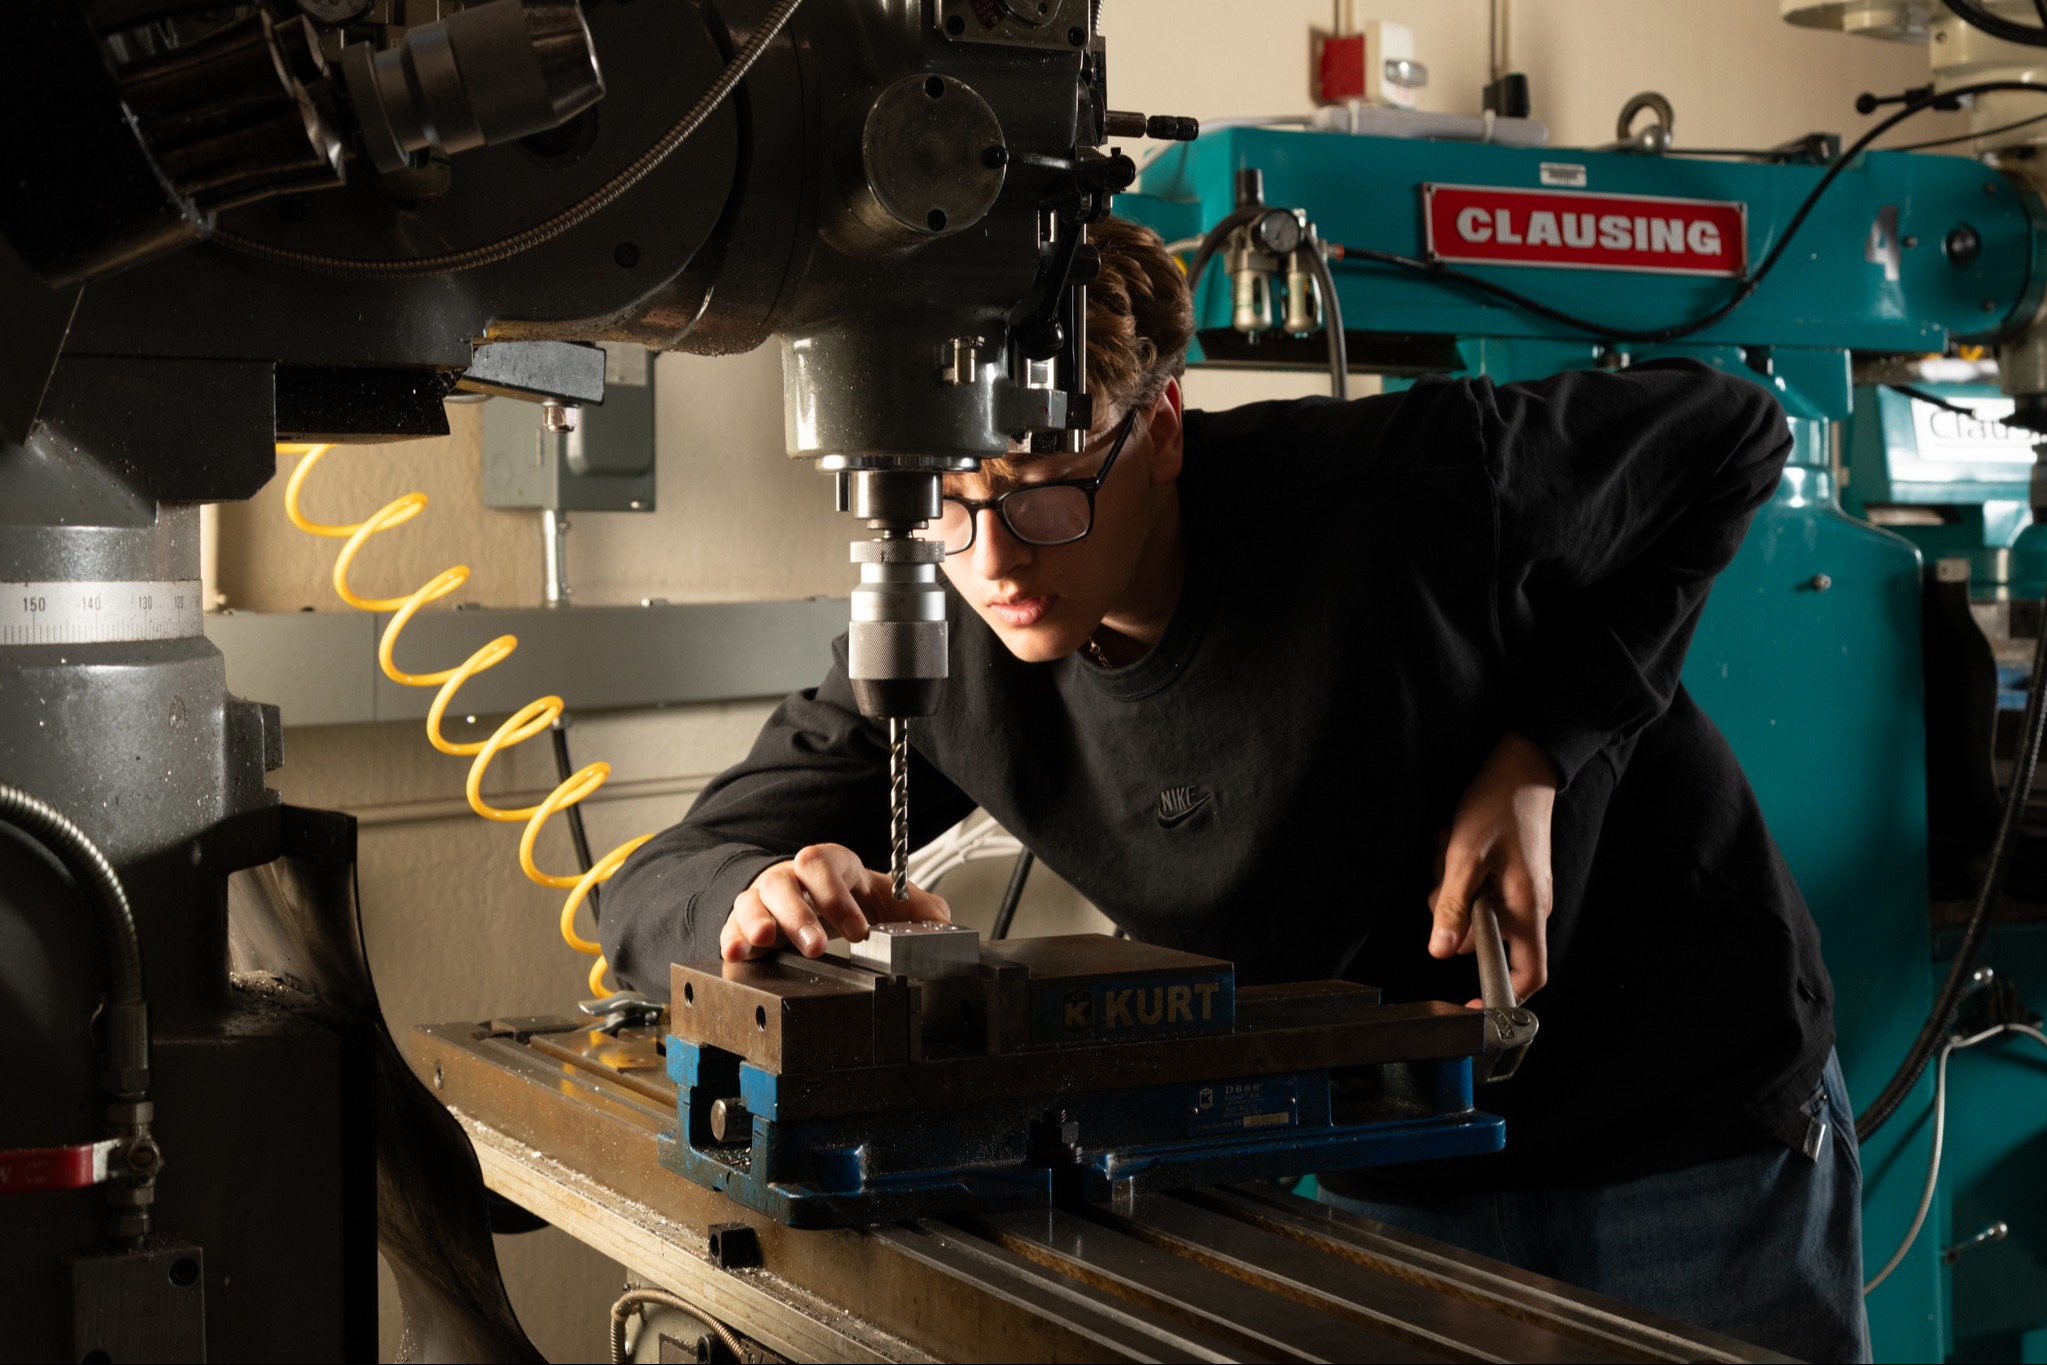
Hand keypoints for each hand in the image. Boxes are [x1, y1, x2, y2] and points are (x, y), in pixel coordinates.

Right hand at [721, 843, 951, 961]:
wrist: (816, 902)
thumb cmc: (851, 898)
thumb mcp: (885, 898)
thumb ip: (917, 908)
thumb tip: (943, 920)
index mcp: (827, 864)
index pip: (824, 865)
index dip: (838, 896)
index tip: (860, 931)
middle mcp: (790, 878)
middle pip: (784, 883)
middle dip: (799, 915)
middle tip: (815, 947)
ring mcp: (763, 900)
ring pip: (752, 901)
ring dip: (757, 922)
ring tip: (766, 942)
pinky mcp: (744, 925)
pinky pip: (731, 928)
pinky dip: (732, 940)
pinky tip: (736, 955)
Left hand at [1427, 733, 1557, 1003]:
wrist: (1522, 767)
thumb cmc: (1498, 807)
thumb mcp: (1464, 858)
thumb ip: (1453, 908)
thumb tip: (1441, 951)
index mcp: (1527, 910)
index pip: (1529, 976)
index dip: (1501, 997)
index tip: (1468, 1004)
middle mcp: (1529, 906)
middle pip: (1485, 941)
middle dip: (1455, 917)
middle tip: (1444, 879)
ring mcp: (1520, 891)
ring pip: (1475, 912)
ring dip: (1453, 888)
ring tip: (1451, 851)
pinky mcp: (1510, 875)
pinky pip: (1477, 890)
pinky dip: (1460, 873)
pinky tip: (1455, 845)